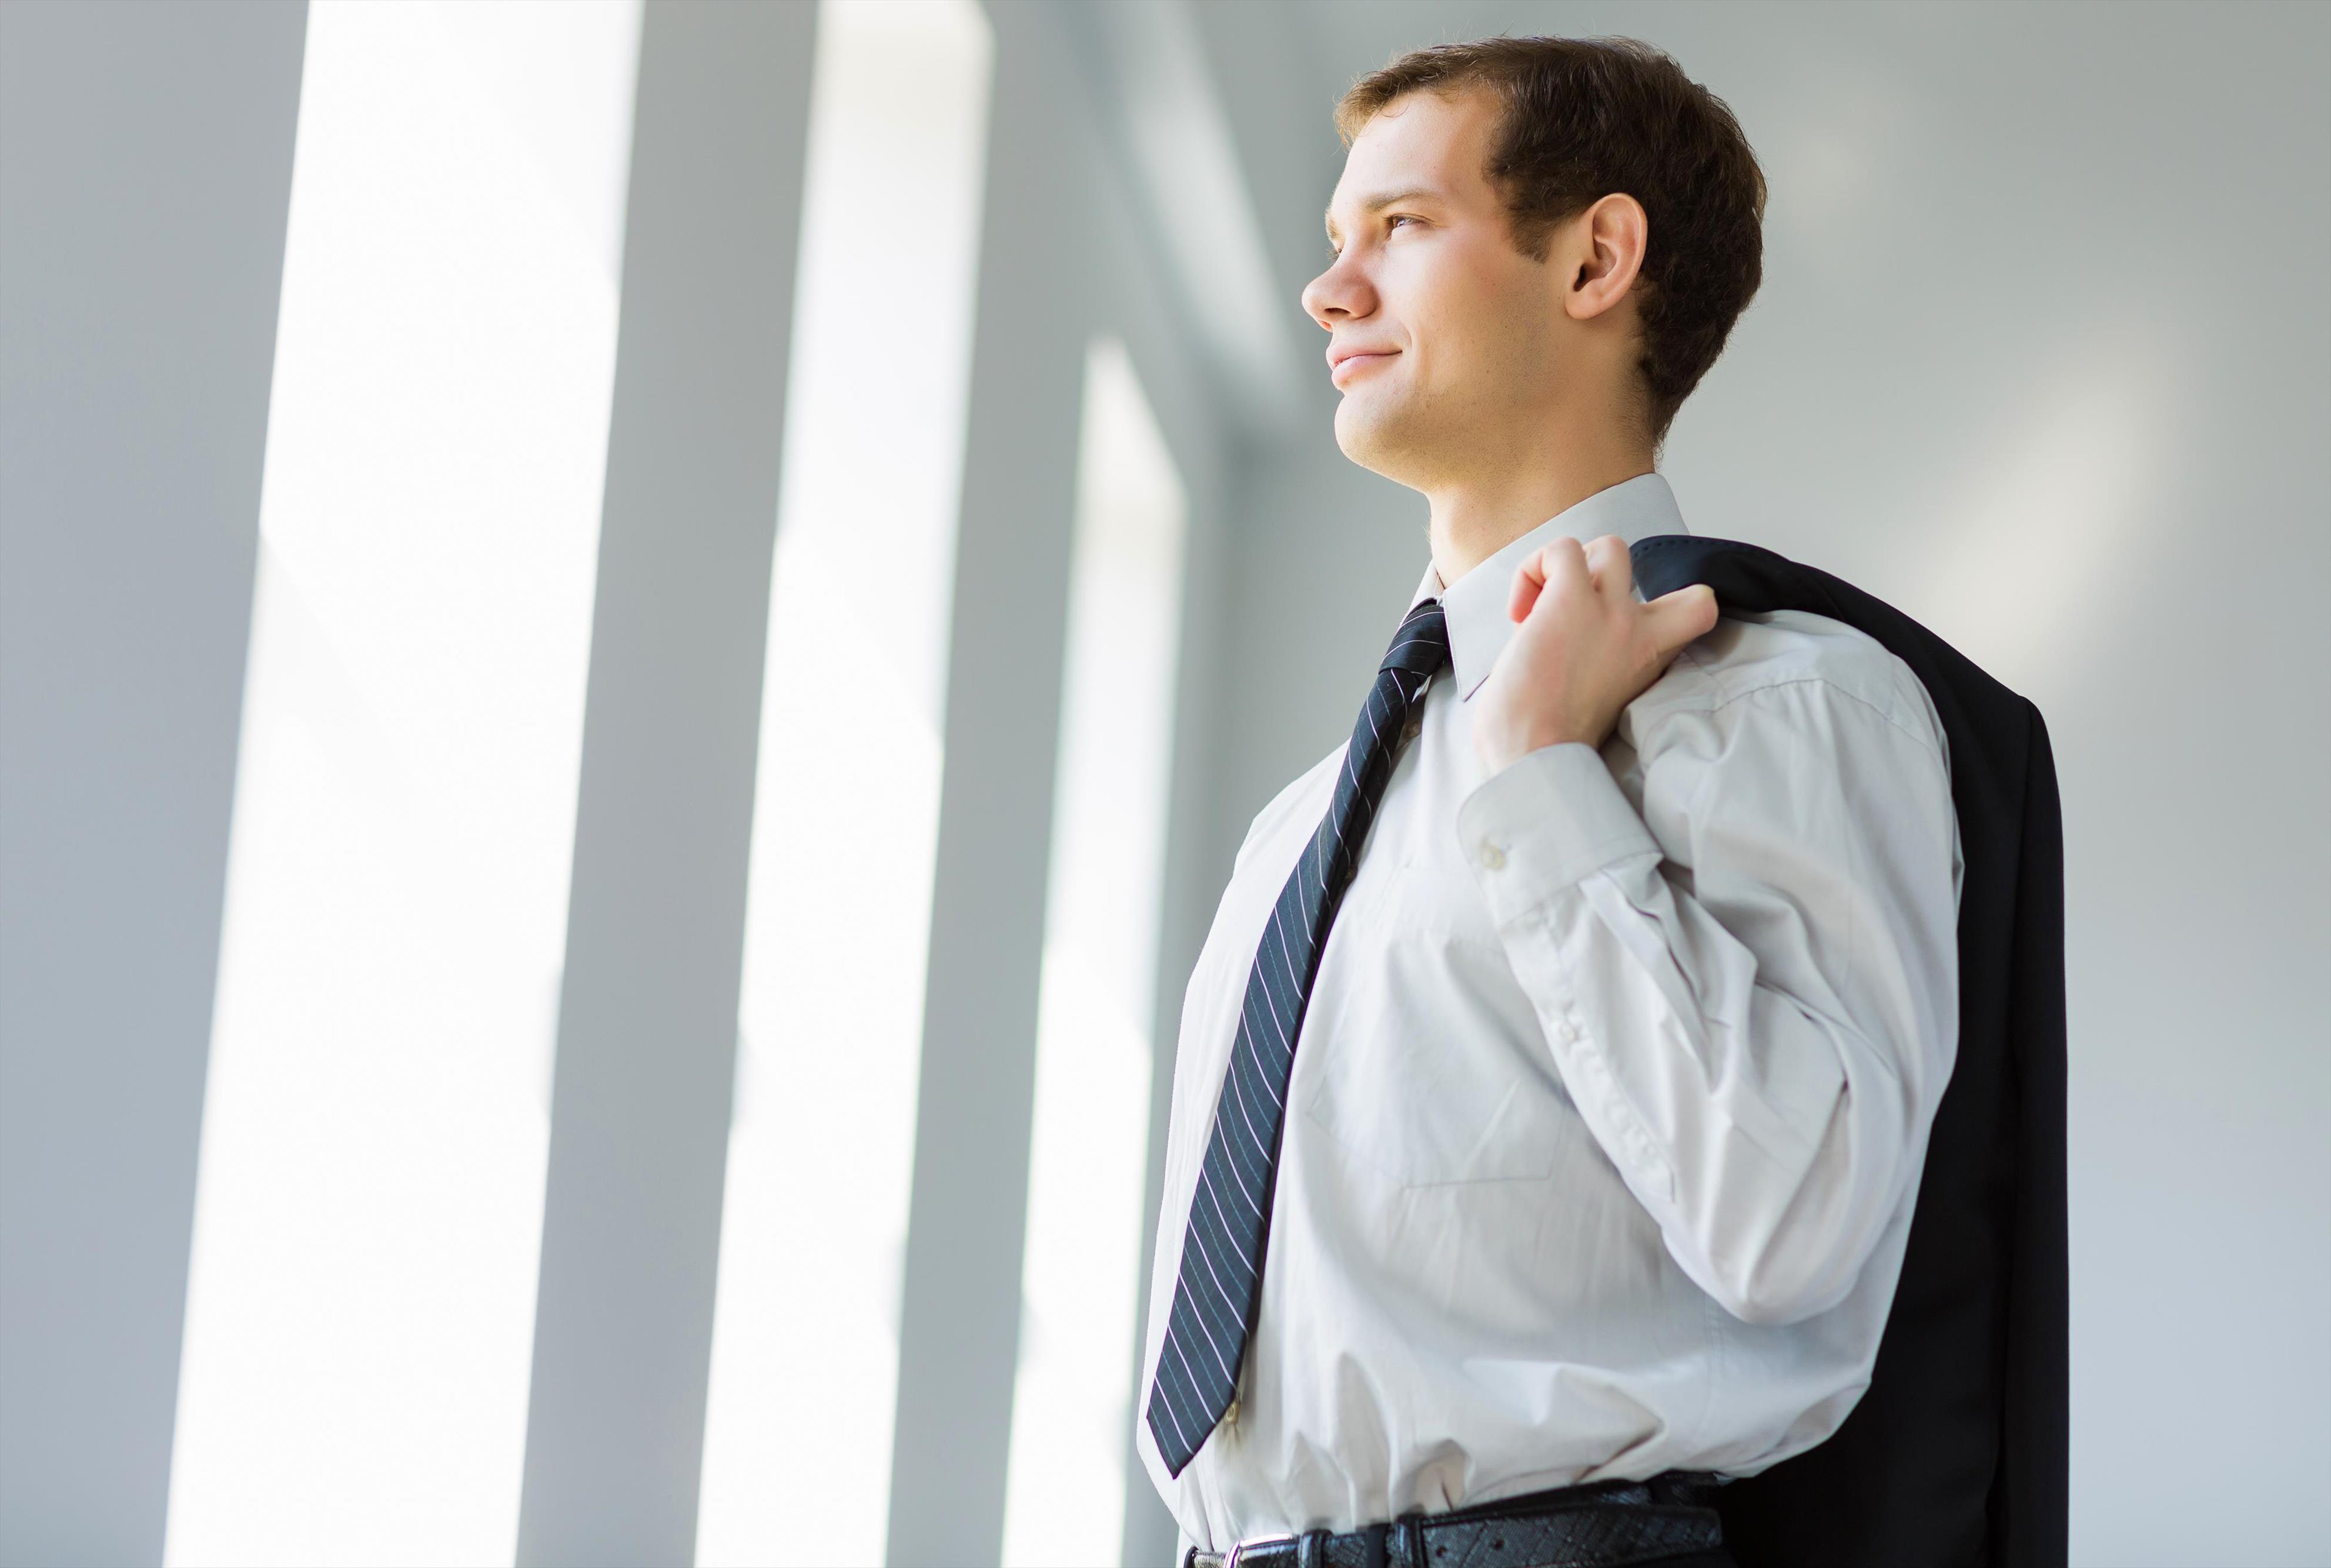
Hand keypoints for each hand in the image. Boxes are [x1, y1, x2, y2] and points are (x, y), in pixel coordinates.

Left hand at [1471, 534, 1718, 775]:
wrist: (1533, 757)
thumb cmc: (1548, 741)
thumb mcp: (1601, 698)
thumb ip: (1605, 658)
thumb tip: (1561, 634)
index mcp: (1650, 657)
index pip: (1698, 608)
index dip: (1664, 600)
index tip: (1618, 625)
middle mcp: (1640, 630)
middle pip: (1653, 569)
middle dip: (1610, 581)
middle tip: (1572, 617)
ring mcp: (1610, 611)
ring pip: (1611, 547)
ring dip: (1572, 568)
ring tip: (1540, 609)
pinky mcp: (1571, 600)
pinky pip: (1561, 550)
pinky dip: (1534, 568)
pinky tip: (1519, 613)